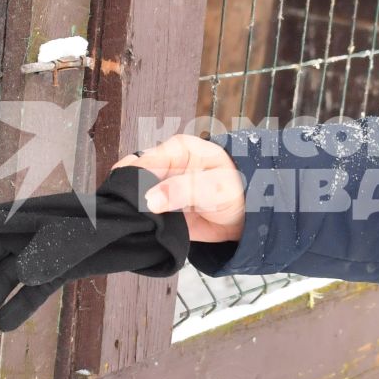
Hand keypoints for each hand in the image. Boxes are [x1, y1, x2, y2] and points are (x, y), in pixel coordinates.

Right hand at [0, 166, 189, 330]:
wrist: (208, 198)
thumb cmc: (194, 179)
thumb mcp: (182, 175)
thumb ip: (161, 186)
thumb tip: (142, 203)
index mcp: (71, 196)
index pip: (4, 211)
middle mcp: (61, 217)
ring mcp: (69, 240)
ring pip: (16, 268)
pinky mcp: (86, 259)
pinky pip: (47, 282)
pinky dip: (25, 302)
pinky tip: (4, 325)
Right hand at [113, 135, 245, 243]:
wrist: (248, 217)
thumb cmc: (237, 191)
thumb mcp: (214, 187)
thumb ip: (182, 190)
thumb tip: (150, 199)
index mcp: (177, 150)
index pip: (145, 161)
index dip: (135, 180)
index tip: (135, 199)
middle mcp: (165, 166)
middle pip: (133, 177)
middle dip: (129, 195)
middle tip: (133, 212)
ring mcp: (160, 188)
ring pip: (133, 196)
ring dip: (132, 210)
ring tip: (137, 221)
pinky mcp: (159, 209)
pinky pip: (141, 214)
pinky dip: (138, 221)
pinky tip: (140, 228)